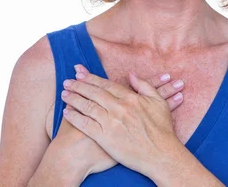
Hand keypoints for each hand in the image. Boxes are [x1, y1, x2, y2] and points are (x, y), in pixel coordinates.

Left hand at [61, 66, 182, 175]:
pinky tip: (66, 112)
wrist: (161, 155)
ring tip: (64, 93)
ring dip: (74, 99)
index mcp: (130, 98)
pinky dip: (74, 117)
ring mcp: (111, 122)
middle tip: (67, 81)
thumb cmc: (162, 130)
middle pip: (94, 93)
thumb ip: (144, 86)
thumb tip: (131, 74)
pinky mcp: (105, 138)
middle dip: (79, 85)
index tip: (80, 73)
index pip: (106, 84)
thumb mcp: (158, 102)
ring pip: (87, 106)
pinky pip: (85, 125)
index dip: (91, 78)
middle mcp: (118, 108)